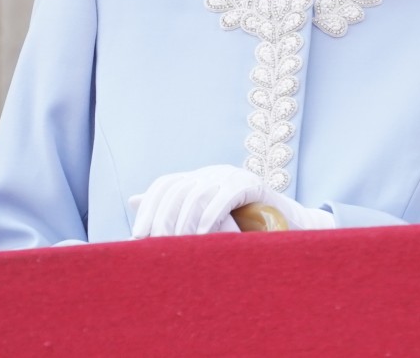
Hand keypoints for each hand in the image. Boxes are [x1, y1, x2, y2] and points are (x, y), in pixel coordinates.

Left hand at [129, 165, 334, 237]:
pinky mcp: (252, 183)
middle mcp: (211, 173)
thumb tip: (133, 200)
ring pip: (198, 193)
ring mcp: (231, 175)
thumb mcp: (203, 218)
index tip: (137, 236)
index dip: (149, 207)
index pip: (164, 185)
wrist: (286, 224)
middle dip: (163, 218)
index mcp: (197, 179)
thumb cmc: (242, 226)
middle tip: (157, 246)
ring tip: (179, 245)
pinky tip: (205, 234)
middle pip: (177, 189)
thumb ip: (171, 209)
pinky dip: (213, 215)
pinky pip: (227, 195)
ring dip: (185, 221)